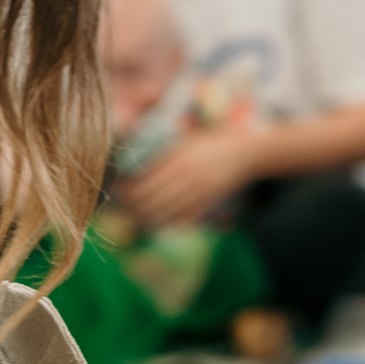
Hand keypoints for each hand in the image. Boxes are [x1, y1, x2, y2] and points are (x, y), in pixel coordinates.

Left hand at [120, 130, 264, 228]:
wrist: (247, 153)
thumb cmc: (213, 142)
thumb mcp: (187, 141)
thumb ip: (166, 154)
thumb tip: (137, 170)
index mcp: (179, 156)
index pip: (145, 177)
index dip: (128, 188)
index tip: (116, 192)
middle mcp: (187, 173)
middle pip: (151, 196)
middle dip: (132, 206)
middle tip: (120, 209)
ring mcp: (198, 190)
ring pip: (164, 211)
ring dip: (146, 217)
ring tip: (133, 219)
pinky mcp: (208, 201)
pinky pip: (182, 217)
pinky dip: (167, 222)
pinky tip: (157, 222)